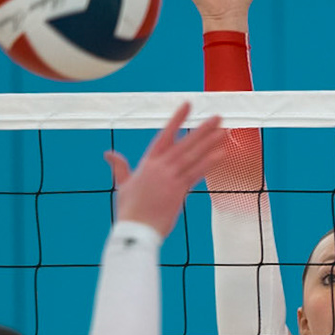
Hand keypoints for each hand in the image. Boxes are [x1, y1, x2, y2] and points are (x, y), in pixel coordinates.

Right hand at [104, 104, 227, 239]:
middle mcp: (160, 167)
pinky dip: (209, 162)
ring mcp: (170, 177)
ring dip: (211, 142)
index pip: (164, 135)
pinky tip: (222, 152)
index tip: (187, 104)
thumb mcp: (122, 184)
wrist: (135, 229)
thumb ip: (120, 167)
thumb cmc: (129, 210)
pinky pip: (197, 173)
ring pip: (193, 155)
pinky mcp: (179, 190)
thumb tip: (108, 154)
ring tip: (225, 130)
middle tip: (219, 116)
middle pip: (185, 143)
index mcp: (148, 163)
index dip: (176, 119)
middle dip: (202, 129)